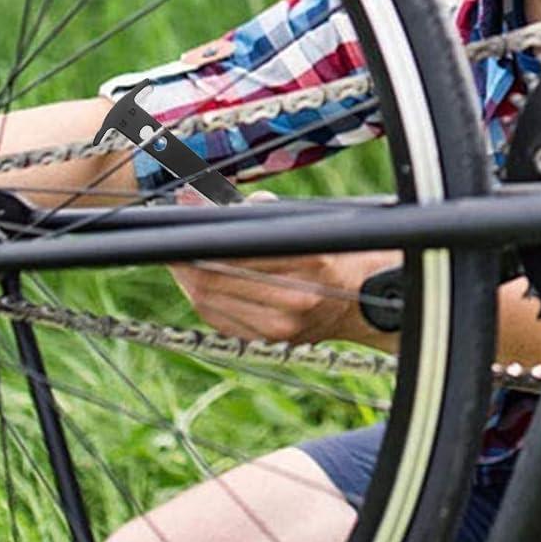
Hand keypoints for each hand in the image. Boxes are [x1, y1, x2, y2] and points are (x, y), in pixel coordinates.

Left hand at [168, 188, 378, 345]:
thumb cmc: (337, 250)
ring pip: (210, 303)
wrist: (367, 300)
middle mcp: (296, 299)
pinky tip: (200, 283)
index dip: (199, 240)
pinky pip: (220, 321)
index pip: (233, 252)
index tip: (183, 224)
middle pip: (215, 281)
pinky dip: (204, 300)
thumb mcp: (309, 220)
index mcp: (310, 262)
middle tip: (173, 241)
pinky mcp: (271, 343)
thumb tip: (207, 198)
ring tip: (183, 258)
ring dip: (189, 279)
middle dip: (186, 258)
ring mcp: (282, 327)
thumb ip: (261, 211)